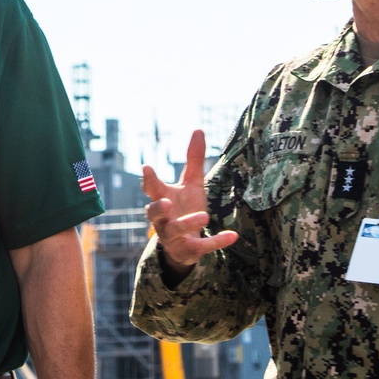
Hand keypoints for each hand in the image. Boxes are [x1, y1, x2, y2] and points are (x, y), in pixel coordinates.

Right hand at [142, 130, 237, 267]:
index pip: (152, 188)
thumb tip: (198, 129)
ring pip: (174, 231)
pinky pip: (200, 247)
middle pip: (153, 213)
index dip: (149, 179)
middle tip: (166, 201)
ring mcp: (173, 236)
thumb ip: (194, 159)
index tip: (146, 167)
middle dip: (158, 208)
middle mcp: (163, 218)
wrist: (185, 245)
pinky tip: (232, 235)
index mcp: (163, 198)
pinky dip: (216, 242)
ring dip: (187, 223)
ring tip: (204, 216)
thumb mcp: (191, 183)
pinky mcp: (188, 250)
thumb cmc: (185, 207)